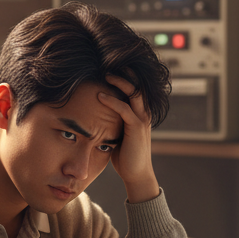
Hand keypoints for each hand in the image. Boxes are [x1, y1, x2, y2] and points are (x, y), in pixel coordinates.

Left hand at [98, 74, 159, 203]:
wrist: (136, 174)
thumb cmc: (125, 156)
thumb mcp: (118, 135)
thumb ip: (112, 123)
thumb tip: (94, 117)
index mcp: (139, 113)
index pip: (135, 88)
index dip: (125, 76)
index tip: (109, 66)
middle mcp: (144, 113)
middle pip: (138, 85)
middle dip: (125, 72)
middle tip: (108, 63)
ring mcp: (142, 120)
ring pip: (134, 93)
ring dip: (120, 82)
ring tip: (106, 73)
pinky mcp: (137, 128)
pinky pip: (125, 109)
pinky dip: (112, 101)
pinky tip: (100, 96)